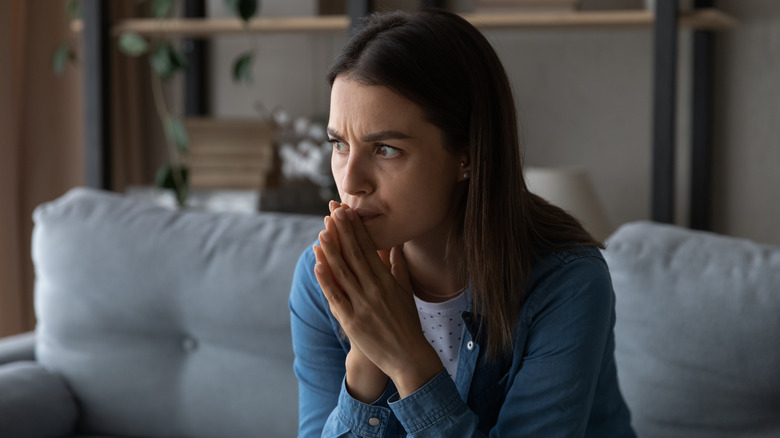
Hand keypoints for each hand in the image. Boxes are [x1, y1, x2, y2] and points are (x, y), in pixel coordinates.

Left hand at [314, 201, 387, 401]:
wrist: (407, 355)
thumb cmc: (407, 322)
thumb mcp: (406, 291)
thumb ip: (399, 267)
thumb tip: (396, 245)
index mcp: (388, 280)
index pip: (369, 249)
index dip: (357, 229)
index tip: (348, 212)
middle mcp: (375, 290)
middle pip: (355, 255)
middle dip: (343, 232)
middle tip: (334, 212)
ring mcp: (362, 305)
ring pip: (343, 273)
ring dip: (331, 251)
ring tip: (322, 232)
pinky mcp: (352, 321)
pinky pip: (336, 297)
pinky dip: (326, 280)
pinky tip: (318, 265)